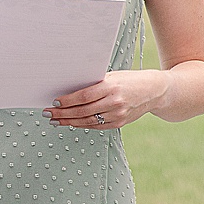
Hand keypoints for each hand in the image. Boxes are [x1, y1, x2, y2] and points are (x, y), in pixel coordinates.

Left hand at [46, 70, 169, 129]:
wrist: (155, 91)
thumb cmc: (129, 80)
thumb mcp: (112, 76)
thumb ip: (94, 84)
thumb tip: (69, 90)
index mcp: (111, 87)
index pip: (83, 97)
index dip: (67, 101)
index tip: (54, 102)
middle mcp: (115, 102)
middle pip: (82, 111)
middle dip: (62, 113)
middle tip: (48, 114)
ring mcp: (118, 115)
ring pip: (87, 121)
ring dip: (68, 122)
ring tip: (55, 120)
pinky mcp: (120, 123)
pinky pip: (96, 126)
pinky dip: (82, 125)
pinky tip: (71, 123)